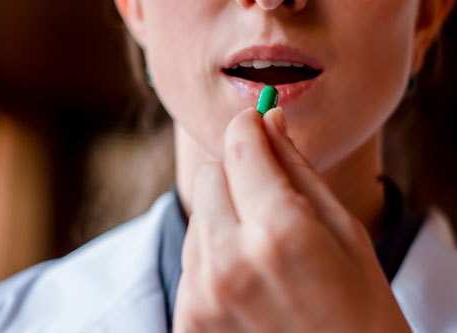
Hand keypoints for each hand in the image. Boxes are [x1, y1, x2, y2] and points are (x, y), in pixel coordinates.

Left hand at [173, 107, 410, 331]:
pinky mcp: (187, 321)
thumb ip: (298, 170)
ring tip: (263, 253)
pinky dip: (214, 257)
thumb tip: (269, 120)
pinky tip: (246, 280)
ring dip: (224, 220)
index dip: (248, 125)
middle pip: (208, 177)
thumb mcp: (345, 233)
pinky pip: (190, 260)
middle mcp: (229, 264)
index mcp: (280, 233)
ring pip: (197, 217)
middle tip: (268, 199)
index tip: (254, 121)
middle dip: (236, 176)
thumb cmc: (359, 310)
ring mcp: (201, 297)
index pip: (240, 147)